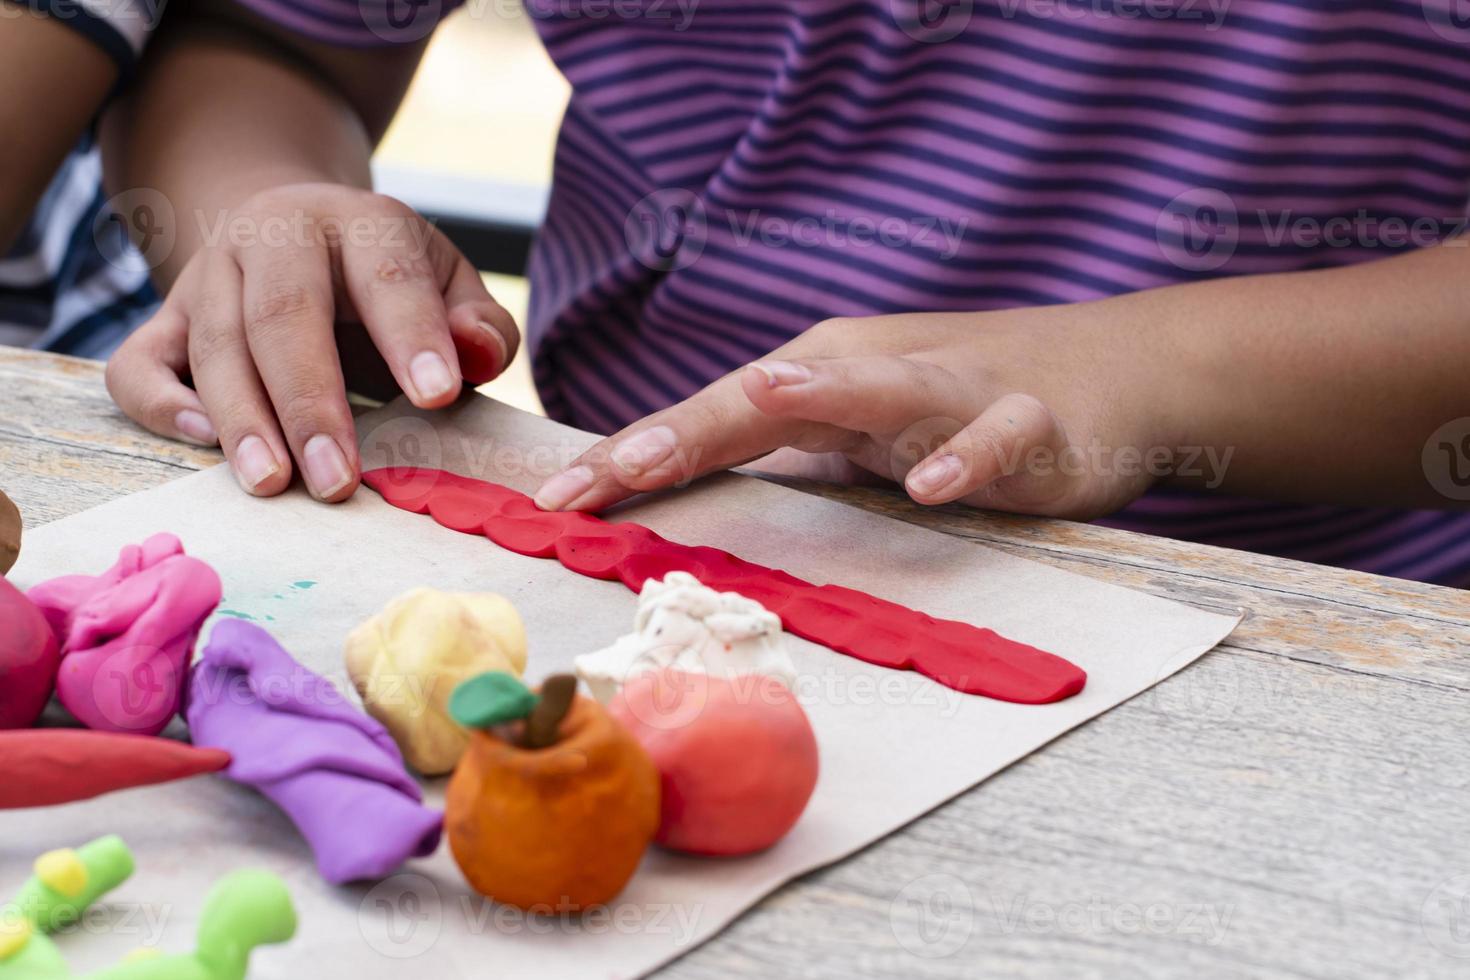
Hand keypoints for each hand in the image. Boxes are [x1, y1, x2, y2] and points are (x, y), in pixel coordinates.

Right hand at [106, 183, 519, 500]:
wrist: (292, 229)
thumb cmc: (387, 278)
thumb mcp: (447, 283)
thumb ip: (479, 323)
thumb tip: (476, 354)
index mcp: (358, 221)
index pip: (386, 274)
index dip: (413, 335)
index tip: (437, 397)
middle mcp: (272, 235)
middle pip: (281, 314)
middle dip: (310, 402)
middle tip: (337, 481)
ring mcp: (209, 275)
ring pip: (213, 344)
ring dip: (243, 421)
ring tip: (274, 484)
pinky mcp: (166, 316)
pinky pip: (139, 363)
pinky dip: (160, 405)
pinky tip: (204, 443)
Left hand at [533, 307, 1178, 519]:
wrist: (1098, 377)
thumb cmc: (952, 408)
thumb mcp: (851, 437)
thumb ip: (781, 459)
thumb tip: (686, 494)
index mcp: (812, 382)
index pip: (706, 423)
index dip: (630, 459)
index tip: (553, 504)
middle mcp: (864, 373)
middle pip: (761, 403)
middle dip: (680, 435)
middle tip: (606, 474)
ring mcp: (945, 391)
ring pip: (877, 389)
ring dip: (820, 393)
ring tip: (764, 397)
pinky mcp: (1022, 419)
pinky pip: (990, 438)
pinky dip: (963, 456)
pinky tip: (930, 484)